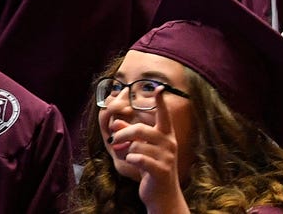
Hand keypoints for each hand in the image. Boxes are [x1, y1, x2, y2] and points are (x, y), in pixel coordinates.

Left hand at [111, 90, 188, 213]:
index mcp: (166, 135)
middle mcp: (169, 143)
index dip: (161, 101)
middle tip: (113, 140)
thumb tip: (114, 124)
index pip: (164, 115)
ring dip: (127, 151)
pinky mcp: (161, 169)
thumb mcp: (141, 150)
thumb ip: (130, 136)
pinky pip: (140, 158)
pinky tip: (132, 162)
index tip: (159, 88)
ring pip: (138, 145)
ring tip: (125, 155)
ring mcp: (167, 156)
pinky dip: (132, 159)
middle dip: (123, 134)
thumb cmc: (151, 169)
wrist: (163, 195)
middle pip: (141, 129)